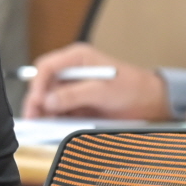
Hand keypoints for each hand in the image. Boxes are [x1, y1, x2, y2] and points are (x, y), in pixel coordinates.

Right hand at [22, 43, 170, 119]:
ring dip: (44, 112)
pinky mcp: (77, 103)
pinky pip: (59, 111)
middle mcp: (72, 71)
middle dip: (37, 101)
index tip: (38, 101)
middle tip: (33, 118)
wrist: (152, 102)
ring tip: (41, 126)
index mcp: (77, 58)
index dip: (38, 84)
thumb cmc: (133, 88)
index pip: (47, 67)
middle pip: (44, 84)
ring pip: (49, 100)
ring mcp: (74, 88)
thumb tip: (49, 101)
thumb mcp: (102, 90)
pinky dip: (54, 119)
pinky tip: (52, 127)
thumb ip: (74, 95)